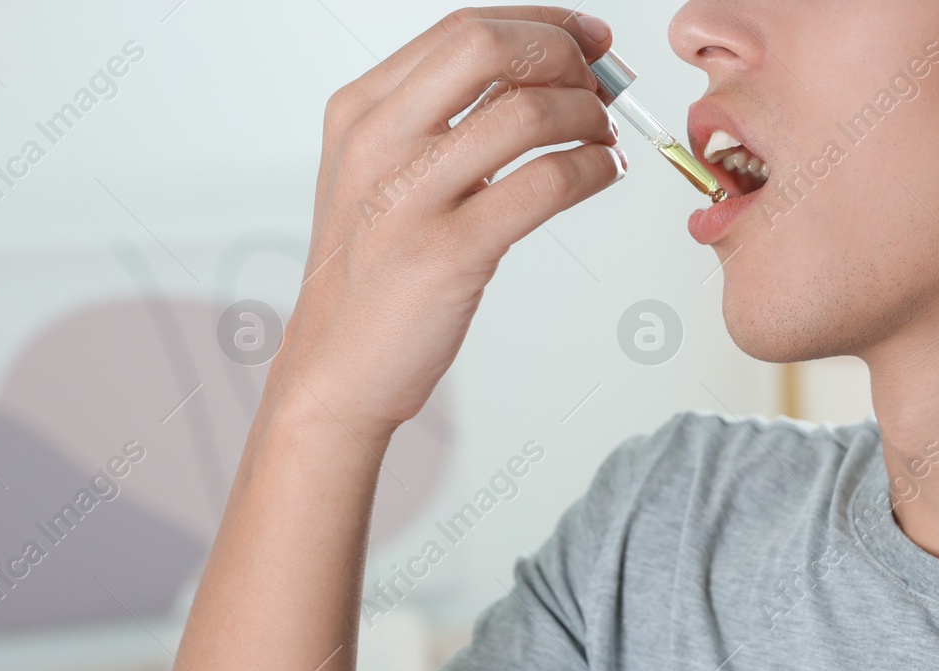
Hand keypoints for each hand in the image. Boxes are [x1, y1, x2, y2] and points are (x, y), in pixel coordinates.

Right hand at [268, 7, 622, 440]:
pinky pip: (545, 184)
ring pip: (526, 113)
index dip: (541, 24)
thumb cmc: (368, 277)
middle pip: (488, 47)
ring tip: (603, 138)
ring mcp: (410, 197)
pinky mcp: (449, 253)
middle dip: (564, 54)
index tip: (587, 39)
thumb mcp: (378, 177)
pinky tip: (602, 175)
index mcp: (359, 111)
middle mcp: (377, 142)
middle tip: (599, 84)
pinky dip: (593, 170)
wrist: (336, 368)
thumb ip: (435, 121)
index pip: (462, 30)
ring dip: (588, 116)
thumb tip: (531, 74)